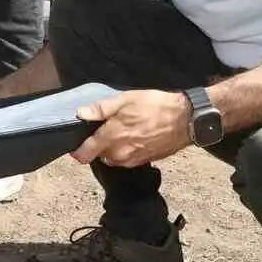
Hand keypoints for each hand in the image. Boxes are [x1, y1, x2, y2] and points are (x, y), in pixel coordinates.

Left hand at [72, 90, 192, 167]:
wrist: (185, 120)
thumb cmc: (156, 107)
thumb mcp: (125, 100)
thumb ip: (101, 109)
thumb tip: (81, 114)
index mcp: (111, 138)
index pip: (85, 154)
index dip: (77, 151)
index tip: (76, 146)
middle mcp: (120, 154)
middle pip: (99, 156)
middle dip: (99, 145)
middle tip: (106, 129)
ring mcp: (133, 160)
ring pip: (114, 159)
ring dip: (113, 149)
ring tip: (123, 132)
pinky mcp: (145, 161)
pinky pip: (128, 159)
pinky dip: (127, 151)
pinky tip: (136, 137)